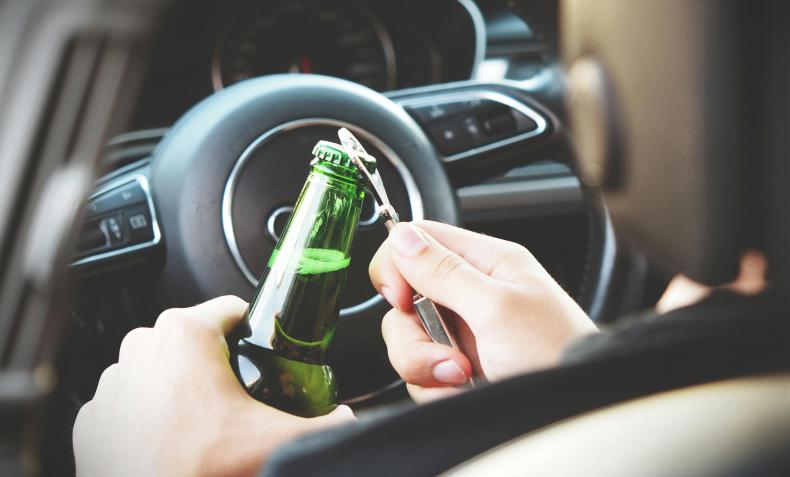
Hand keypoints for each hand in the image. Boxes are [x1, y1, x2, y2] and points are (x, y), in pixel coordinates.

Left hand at [73, 296, 353, 476]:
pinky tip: (169, 437)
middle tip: (237, 397)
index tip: (263, 354)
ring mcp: (112, 379)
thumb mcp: (275, 439)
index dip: (256, 331)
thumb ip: (324, 423)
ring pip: (160, 367)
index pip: (233, 310)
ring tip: (202, 422)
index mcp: (186, 332)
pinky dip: (148, 413)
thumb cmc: (197, 469)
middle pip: (197, 339)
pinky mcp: (93, 414)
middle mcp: (142, 344)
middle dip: (218, 361)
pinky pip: (130, 399)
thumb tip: (348, 420)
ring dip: (180, 386)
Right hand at [369, 221, 596, 401]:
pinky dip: (435, 388)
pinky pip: (419, 373)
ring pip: (407, 339)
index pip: (418, 239)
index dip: (397, 266)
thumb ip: (445, 272)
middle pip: (404, 298)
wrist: (573, 412)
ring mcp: (461, 333)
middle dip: (414, 333)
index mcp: (486, 262)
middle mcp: (470, 294)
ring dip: (425, 366)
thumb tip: (402, 237)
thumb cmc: (557, 355)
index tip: (402, 299)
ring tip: (463, 376)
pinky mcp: (456, 368)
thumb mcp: (498, 308)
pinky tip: (465, 390)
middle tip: (447, 353)